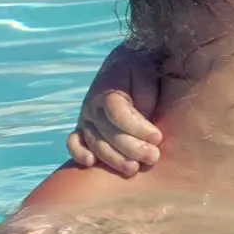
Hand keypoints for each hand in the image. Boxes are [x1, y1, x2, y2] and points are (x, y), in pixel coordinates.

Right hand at [66, 45, 162, 176]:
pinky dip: (79, 153)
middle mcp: (93, 106)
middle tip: (153, 157)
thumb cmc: (140, 73)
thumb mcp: (148, 78)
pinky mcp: (82, 129)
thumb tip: (145, 121)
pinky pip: (74, 143)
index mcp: (109, 90)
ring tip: (134, 169)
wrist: (123, 64)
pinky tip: (92, 163)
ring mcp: (86, 119)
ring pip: (96, 143)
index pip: (119, 113)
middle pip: (109, 133)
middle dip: (132, 148)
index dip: (138, 127)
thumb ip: (145, 98)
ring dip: (114, 158)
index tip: (158, 137)